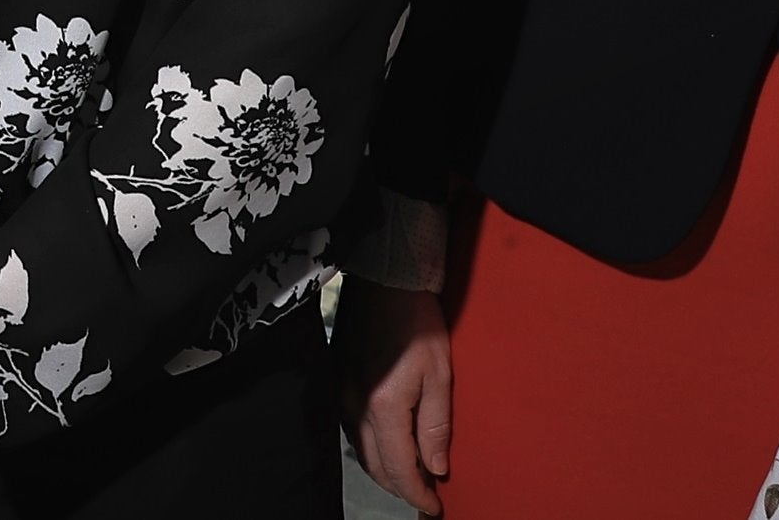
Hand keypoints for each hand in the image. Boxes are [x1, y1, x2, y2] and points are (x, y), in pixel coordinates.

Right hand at [338, 283, 455, 513]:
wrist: (384, 281)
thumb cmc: (418, 323)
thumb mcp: (440, 374)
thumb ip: (436, 426)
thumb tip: (437, 468)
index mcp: (384, 407)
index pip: (400, 468)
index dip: (418, 494)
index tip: (435, 507)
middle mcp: (355, 407)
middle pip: (376, 466)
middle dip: (402, 487)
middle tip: (426, 496)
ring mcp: (342, 395)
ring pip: (361, 452)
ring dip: (385, 470)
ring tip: (411, 476)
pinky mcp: (337, 383)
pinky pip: (352, 431)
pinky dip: (370, 449)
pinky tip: (387, 447)